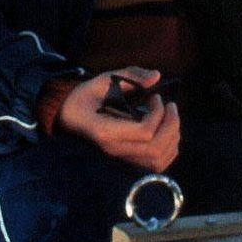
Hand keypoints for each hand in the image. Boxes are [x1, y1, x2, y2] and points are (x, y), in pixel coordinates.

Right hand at [56, 67, 180, 172]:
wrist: (69, 115)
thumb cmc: (87, 96)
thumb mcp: (104, 79)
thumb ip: (131, 76)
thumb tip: (156, 76)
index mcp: (106, 131)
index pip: (145, 132)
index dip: (158, 114)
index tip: (156, 97)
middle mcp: (115, 150)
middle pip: (156, 148)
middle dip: (171, 125)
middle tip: (170, 106)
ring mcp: (121, 159)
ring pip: (158, 160)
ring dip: (172, 137)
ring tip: (169, 118)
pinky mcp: (127, 161)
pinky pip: (155, 165)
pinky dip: (168, 150)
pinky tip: (166, 132)